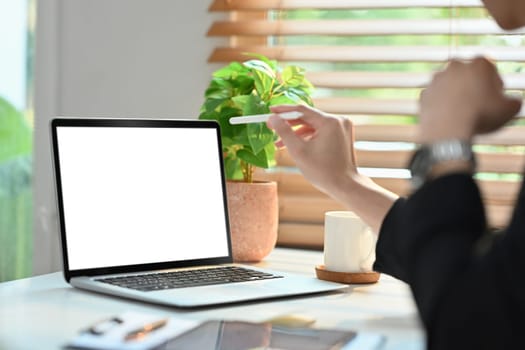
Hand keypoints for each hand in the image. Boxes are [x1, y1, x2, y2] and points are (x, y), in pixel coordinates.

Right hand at [268, 104, 397, 233]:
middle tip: (272, 127)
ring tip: (280, 143)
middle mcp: (338, 121)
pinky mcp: (342, 135)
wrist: (345, 186)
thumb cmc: (323, 172)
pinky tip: (296, 145)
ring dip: (297, 132)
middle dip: (289, 124)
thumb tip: (273, 118)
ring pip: (313, 125)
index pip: (302, 110)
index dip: (283, 111)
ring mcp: (342, 128)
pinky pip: (321, 131)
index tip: (270, 111)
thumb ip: (284, 132)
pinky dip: (308, 137)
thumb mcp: (298, 151)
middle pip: (308, 117)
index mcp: (329, 122)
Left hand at [419, 57, 521, 142]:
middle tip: (477, 103)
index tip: (495, 96)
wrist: (447, 128)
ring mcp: (437, 78)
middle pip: (467, 74)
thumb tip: (512, 103)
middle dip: (471, 85)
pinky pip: (435, 97)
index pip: (490, 69)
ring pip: (449, 85)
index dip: (494, 84)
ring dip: (454, 94)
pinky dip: (439, 105)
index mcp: (480, 63)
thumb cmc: (480, 116)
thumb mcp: (509, 109)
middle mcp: (456, 65)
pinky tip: (446, 116)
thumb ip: (514, 101)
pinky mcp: (424, 92)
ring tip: (461, 112)